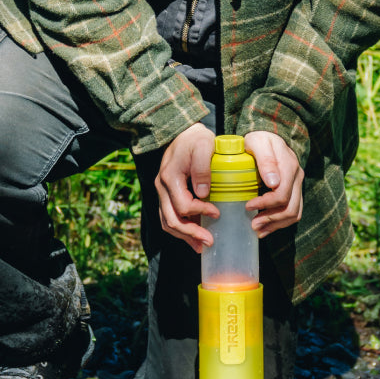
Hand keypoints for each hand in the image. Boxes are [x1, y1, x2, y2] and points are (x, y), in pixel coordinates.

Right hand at [154, 122, 217, 251]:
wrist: (182, 132)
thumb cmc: (195, 139)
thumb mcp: (204, 146)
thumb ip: (202, 168)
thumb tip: (203, 193)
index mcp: (170, 177)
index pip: (183, 205)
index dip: (201, 212)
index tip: (218, 212)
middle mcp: (161, 187)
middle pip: (171, 220)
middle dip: (191, 233)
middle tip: (209, 242)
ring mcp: (162, 191)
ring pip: (167, 221)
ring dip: (184, 236)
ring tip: (201, 246)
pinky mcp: (167, 193)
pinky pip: (169, 216)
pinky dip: (180, 229)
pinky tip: (193, 236)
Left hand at [244, 131, 302, 236]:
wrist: (269, 134)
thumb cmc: (259, 138)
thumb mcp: (258, 143)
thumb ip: (265, 160)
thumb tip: (273, 183)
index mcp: (289, 166)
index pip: (281, 194)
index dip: (265, 204)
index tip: (247, 206)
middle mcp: (297, 176)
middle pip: (290, 207)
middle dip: (271, 219)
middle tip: (253, 225)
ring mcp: (297, 184)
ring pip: (294, 213)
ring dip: (276, 224)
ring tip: (259, 230)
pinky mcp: (295, 189)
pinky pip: (294, 211)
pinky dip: (281, 222)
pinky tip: (267, 227)